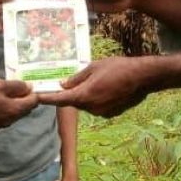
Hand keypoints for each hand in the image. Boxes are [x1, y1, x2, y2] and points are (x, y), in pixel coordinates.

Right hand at [0, 78, 37, 129]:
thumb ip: (17, 86)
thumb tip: (29, 87)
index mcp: (14, 110)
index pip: (33, 102)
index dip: (34, 92)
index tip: (29, 84)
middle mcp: (10, 121)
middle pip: (25, 110)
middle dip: (25, 99)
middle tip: (17, 86)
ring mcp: (0, 126)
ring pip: (14, 114)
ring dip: (14, 104)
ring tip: (5, 92)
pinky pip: (4, 117)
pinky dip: (4, 109)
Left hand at [39, 57, 156, 116]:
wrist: (143, 77)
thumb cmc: (118, 67)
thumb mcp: (94, 67)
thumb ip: (76, 78)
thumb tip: (63, 85)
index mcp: (84, 95)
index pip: (60, 99)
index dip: (47, 99)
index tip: (36, 98)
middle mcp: (91, 108)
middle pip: (74, 102)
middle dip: (70, 93)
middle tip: (69, 81)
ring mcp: (101, 112)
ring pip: (86, 104)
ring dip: (85, 95)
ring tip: (97, 80)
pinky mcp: (110, 113)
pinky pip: (97, 106)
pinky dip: (96, 99)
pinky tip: (106, 87)